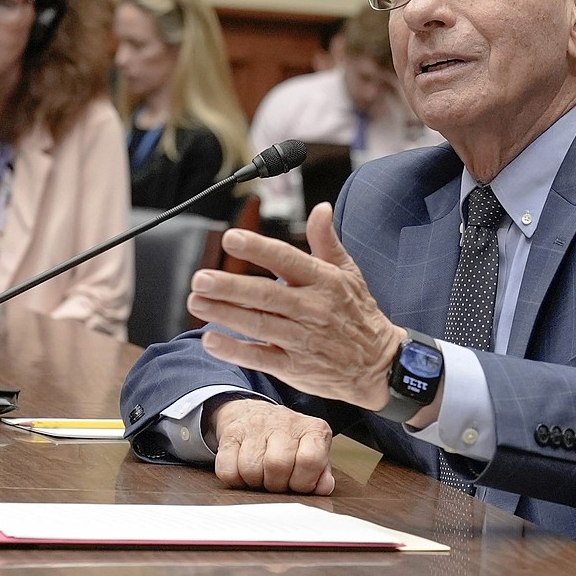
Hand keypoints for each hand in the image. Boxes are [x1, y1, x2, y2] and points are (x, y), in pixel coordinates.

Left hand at [187, 203, 406, 410]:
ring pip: (260, 325)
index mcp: (324, 282)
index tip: (230, 238)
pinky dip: (236, 350)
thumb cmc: (359, 314)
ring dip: (225, 314)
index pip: (287, 260)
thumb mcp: (349, 273)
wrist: (379, 364)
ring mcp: (303, 340)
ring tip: (196, 302)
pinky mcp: (295, 367)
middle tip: (201, 278)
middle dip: (230, 286)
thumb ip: (327, 241)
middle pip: (266, 295)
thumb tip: (321, 208)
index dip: (258, 249)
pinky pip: (262, 357)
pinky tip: (211, 340)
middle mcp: (312, 309)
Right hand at [209, 398, 334, 493]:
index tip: (298, 484)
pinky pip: (228, 470)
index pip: (311, 460)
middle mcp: (285, 423)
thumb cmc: (289, 441)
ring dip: (255, 482)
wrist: (254, 413)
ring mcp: (256, 426)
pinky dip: (235, 480)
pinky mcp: (231, 433)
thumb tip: (324, 487)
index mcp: (312, 429)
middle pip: (278, 466)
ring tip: (262, 475)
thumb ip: (321, 471)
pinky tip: (244, 472)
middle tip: (277, 481)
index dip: (303, 482)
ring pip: (251, 469)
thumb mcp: (312, 451)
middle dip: (276, 484)